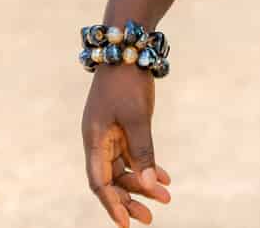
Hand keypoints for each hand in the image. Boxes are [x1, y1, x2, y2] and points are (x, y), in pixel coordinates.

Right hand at [82, 66, 172, 225]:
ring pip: (124, 169)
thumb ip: (143, 152)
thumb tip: (148, 185)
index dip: (112, 204)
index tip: (125, 224)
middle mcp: (99, 141)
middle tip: (150, 218)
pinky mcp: (124, 126)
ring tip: (165, 198)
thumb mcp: (138, 117)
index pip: (100, 182)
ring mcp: (110, 134)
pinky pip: (134, 154)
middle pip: (112, 180)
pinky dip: (147, 166)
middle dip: (129, 199)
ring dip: (142, 184)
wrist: (127, 48)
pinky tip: (165, 178)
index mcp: (94, 140)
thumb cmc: (128, 82)